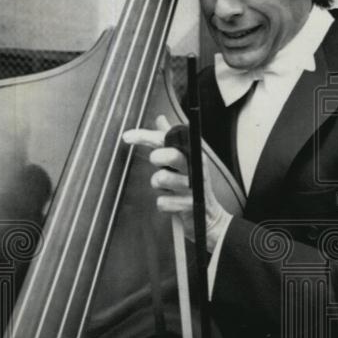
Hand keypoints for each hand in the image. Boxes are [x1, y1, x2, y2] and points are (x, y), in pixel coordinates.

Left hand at [122, 115, 229, 250]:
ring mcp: (193, 188)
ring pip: (162, 179)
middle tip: (158, 164)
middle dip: (158, 159)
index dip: (146, 136)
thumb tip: (161, 119)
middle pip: (171, 155)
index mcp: (193, 154)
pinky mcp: (189, 206)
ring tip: (166, 186)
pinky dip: (163, 204)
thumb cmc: (192, 186)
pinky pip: (162, 202)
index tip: (127, 137)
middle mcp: (195, 168)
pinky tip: (172, 203)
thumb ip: (172, 139)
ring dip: (158, 183)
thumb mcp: (185, 160)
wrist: (210, 218)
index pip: (169, 138)